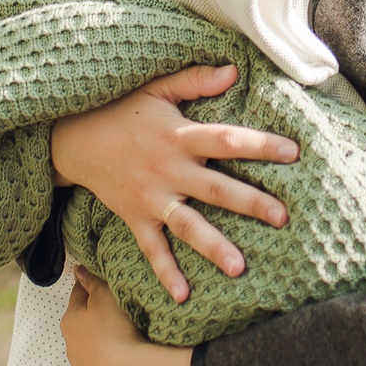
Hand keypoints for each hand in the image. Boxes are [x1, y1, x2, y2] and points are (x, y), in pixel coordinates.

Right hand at [49, 63, 294, 302]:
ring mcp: (151, 197)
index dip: (259, 145)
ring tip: (240, 267)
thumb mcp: (155, 88)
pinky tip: (183, 295)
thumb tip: (234, 70)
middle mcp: (169, 169)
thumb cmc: (120, 110)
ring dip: (213, 247)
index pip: (226, 139)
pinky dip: (165, 272)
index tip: (292, 152)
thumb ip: (194, 80)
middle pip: (215, 189)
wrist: (72, 139)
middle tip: (282, 217)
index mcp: (179, 135)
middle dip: (250, 203)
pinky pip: (151, 248)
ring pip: (187, 225)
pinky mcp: (135, 217)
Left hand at [61, 269, 190, 365]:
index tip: (102, 283)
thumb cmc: (116, 330)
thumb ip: (92, 281)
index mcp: (69, 321)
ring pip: (91, 352)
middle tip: (117, 312)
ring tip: (123, 341)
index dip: (91, 287)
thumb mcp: (106, 296)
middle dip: (95, 319)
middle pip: (83, 326)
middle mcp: (70, 348)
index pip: (78, 296)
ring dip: (101, 346)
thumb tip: (78, 270)